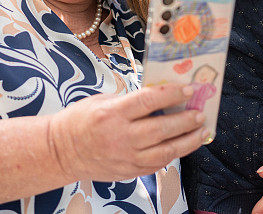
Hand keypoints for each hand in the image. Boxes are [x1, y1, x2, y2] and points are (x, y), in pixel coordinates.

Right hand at [48, 84, 206, 181]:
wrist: (60, 152)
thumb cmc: (81, 120)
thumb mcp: (103, 100)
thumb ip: (132, 99)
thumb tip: (162, 95)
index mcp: (113, 113)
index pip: (149, 100)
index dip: (173, 94)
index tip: (189, 90)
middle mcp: (120, 137)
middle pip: (162, 128)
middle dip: (186, 120)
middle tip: (201, 112)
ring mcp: (125, 157)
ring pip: (165, 151)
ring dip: (188, 140)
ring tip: (202, 130)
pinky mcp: (128, 172)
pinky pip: (157, 164)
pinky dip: (173, 154)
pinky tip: (183, 145)